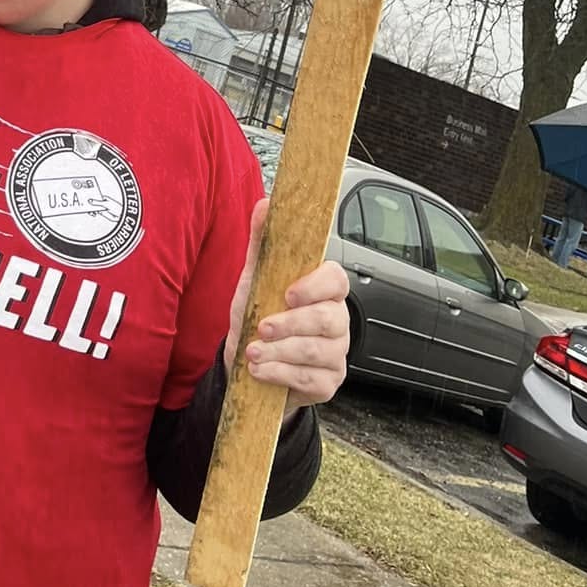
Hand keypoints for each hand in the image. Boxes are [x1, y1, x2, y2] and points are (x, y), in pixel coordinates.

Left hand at [225, 199, 349, 409]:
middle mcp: (337, 321)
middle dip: (291, 324)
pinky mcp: (328, 383)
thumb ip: (263, 242)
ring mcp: (336, 354)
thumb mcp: (255, 277)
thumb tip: (266, 203)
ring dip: (280, 352)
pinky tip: (260, 371)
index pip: (337, 280)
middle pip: (329, 320)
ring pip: (317, 352)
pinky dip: (281, 375)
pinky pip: (312, 380)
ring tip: (252, 351)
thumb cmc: (258, 313)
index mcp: (323, 291)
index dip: (316, 286)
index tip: (288, 293)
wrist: (248, 360)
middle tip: (261, 327)